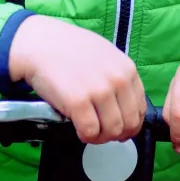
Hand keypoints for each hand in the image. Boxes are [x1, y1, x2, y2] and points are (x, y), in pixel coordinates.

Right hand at [8, 14, 144, 144]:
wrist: (38, 43)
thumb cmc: (67, 48)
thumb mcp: (104, 55)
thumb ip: (118, 78)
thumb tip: (123, 107)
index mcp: (127, 69)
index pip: (141, 109)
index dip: (130, 124)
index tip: (118, 127)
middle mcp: (118, 80)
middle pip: (129, 124)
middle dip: (116, 134)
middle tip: (102, 132)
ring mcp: (99, 91)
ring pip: (112, 131)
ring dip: (100, 136)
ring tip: (88, 130)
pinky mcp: (78, 102)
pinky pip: (90, 131)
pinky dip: (85, 135)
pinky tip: (78, 128)